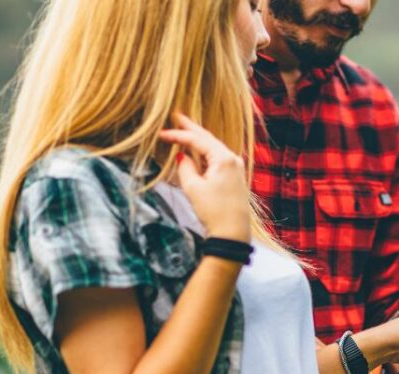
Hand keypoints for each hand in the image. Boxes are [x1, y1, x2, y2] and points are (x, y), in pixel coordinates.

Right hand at [158, 113, 250, 241]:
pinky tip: (197, 150)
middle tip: (177, 116)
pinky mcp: (235, 178)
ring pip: (214, 148)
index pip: (198, 140)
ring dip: (198, 139)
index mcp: (224, 158)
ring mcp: (236, 168)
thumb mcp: (194, 188)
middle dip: (191, 128)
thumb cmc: (214, 211)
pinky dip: (205, 153)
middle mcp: (233, 159)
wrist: (232, 234)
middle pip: (208, 139)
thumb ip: (185, 168)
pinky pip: (218, 159)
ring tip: (185, 128)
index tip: (162, 133)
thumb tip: (182, 157)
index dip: (178, 135)